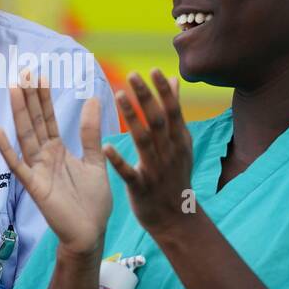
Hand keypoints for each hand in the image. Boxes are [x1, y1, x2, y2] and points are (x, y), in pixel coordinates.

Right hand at [0, 71, 110, 253]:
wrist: (91, 232)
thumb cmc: (92, 201)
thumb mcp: (95, 160)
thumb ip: (90, 132)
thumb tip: (92, 99)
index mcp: (58, 151)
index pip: (48, 118)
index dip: (44, 98)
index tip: (39, 75)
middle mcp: (44, 157)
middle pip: (35, 122)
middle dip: (30, 98)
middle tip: (23, 72)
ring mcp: (37, 171)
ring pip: (26, 136)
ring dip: (19, 113)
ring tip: (13, 89)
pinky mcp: (35, 187)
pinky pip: (18, 165)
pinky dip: (7, 149)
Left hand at [104, 70, 193, 235]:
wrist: (175, 218)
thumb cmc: (175, 175)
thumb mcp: (181, 143)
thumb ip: (175, 112)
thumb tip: (174, 80)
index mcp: (179, 141)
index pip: (173, 111)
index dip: (163, 91)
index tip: (153, 69)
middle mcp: (169, 153)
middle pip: (158, 121)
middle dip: (146, 97)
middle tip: (132, 74)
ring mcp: (156, 170)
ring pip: (144, 141)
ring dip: (132, 118)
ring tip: (119, 96)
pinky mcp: (142, 188)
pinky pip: (129, 173)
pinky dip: (119, 161)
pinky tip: (107, 147)